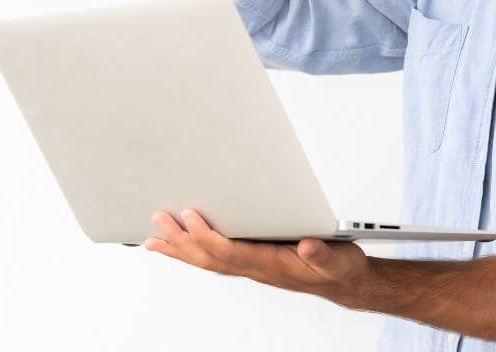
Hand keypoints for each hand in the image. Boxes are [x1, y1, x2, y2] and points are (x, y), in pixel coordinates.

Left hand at [145, 209, 372, 306]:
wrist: (340, 280)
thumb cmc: (336, 267)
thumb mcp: (336, 259)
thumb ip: (321, 254)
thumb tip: (308, 245)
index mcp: (270, 263)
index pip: (230, 251)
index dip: (208, 235)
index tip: (190, 216)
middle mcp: (255, 266)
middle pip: (209, 256)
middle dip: (182, 240)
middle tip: (159, 220)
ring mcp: (250, 265)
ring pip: (207, 259)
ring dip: (180, 248)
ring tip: (155, 236)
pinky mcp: (251, 260)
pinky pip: (215, 257)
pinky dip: (192, 251)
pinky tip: (179, 245)